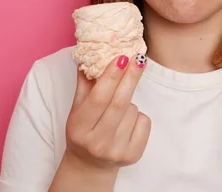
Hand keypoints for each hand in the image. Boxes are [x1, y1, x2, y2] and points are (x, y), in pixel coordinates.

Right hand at [64, 54, 150, 171]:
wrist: (90, 166)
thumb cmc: (83, 131)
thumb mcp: (77, 109)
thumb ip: (84, 83)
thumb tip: (88, 55)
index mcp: (79, 128)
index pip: (98, 98)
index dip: (111, 77)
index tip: (121, 58)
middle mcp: (97, 142)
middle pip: (120, 103)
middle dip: (131, 77)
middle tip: (139, 58)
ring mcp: (116, 151)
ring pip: (133, 111)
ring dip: (130, 101)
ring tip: (119, 110)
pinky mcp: (133, 156)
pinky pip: (144, 122)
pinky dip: (139, 116)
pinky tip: (127, 122)